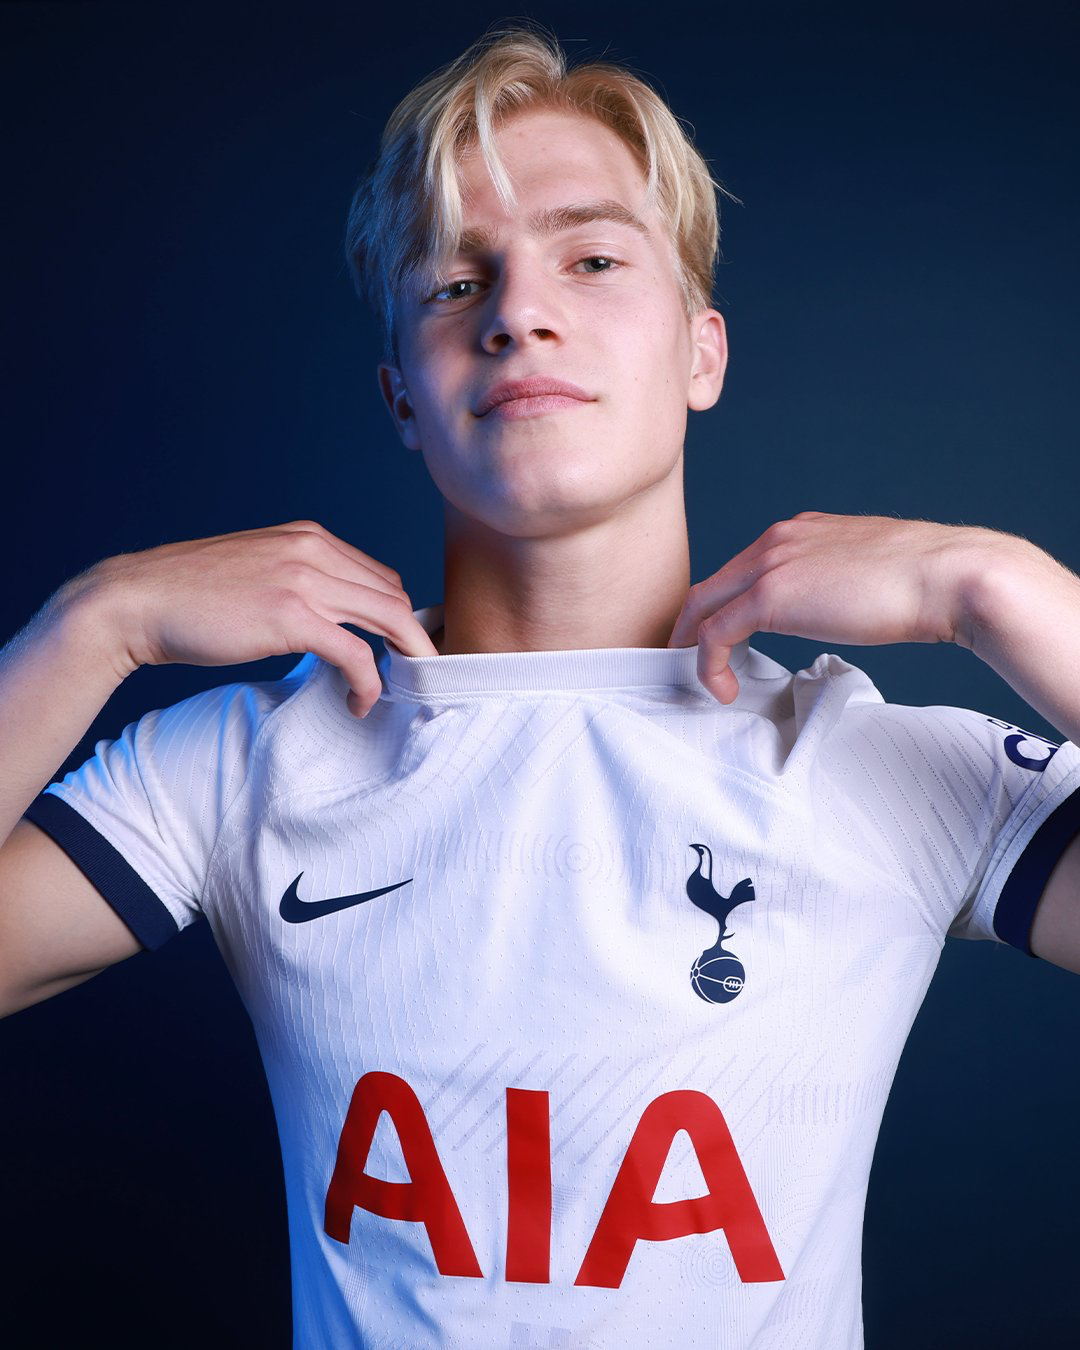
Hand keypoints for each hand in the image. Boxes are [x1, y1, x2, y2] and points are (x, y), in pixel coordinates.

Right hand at [64, 520, 438, 717]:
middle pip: (395, 597)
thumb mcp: (258, 571)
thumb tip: (328, 616)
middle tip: (408, 678)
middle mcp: (315, 551)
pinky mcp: (293, 617)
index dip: (397, 618)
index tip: (396, 652)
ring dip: (403, 660)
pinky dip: (369, 683)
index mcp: (310, 537)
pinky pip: (357, 654)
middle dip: (411, 641)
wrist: (137, 601)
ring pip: (390, 619)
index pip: (381, 577)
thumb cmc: (190, 594)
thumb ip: (298, 581)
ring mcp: (306, 581)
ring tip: (396, 691)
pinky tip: (358, 703)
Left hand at [666, 512, 1004, 703]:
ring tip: (703, 682)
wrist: (949, 576)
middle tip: (686, 663)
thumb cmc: (925, 582)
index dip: (723, 608)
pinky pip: (714, 633)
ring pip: (702, 607)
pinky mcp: (770, 596)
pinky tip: (722, 689)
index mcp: (799, 532)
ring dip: (692, 648)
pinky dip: (707, 664)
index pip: (740, 570)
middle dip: (689, 626)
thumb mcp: (866, 573)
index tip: (723, 642)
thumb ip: (838, 582)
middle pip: (710, 586)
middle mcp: (777, 541)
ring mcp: (770, 565)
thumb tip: (836, 606)